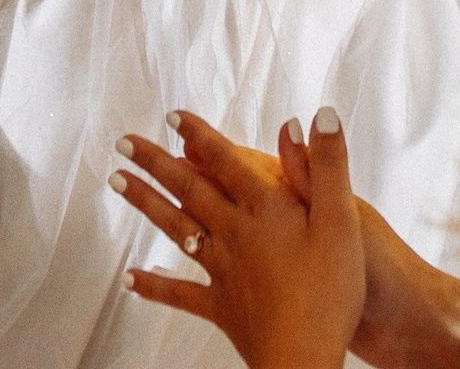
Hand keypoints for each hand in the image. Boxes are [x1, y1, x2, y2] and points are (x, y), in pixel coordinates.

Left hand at [116, 109, 364, 368]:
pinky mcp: (221, 307)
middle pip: (189, 189)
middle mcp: (235, 234)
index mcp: (264, 210)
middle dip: (155, 162)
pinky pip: (179, 294)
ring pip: (176, 229)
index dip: (200, 136)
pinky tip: (129, 279)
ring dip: (145, 203)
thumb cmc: (329, 292)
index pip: (226, 162)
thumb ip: (326, 165)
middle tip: (125, 142)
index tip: (173, 116)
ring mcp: (223, 271)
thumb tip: (319, 115)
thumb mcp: (342, 220)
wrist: (304, 357)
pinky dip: (153, 286)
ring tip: (117, 181)